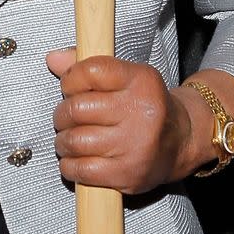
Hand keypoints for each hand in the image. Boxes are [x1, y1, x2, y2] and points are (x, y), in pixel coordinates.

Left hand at [46, 49, 196, 193]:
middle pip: (76, 109)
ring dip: (63, 141)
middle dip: (62, 115)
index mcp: (140, 81)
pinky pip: (81, 169)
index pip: (90, 71)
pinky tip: (77, 159)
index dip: (70, 81)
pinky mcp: (127, 174)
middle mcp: (139, 112)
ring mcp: (134, 145)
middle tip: (68, 118)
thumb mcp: (125, 77)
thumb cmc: (144, 106)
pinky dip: (70, 165)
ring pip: (75, 141)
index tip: (71, 89)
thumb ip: (88, 66)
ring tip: (71, 139)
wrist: (181, 141)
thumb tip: (52, 59)